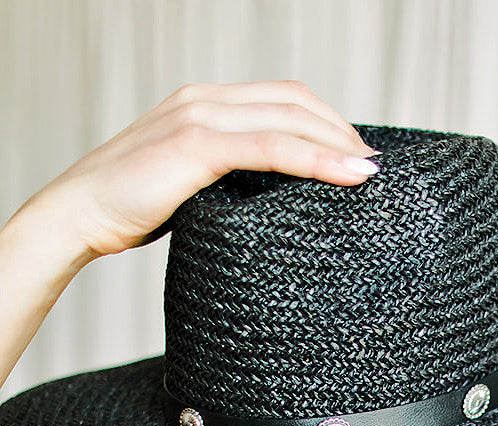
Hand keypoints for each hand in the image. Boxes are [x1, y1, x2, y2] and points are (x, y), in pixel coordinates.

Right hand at [24, 80, 378, 263]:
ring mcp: (201, 116)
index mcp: (206, 104)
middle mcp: (206, 99)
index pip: (283, 99)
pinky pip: (272, 147)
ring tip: (370, 173)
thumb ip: (228, 180)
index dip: (326, 122)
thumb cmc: (133, 209)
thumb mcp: (192, 186)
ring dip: (338, 143)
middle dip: (341, 131)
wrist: (81, 213)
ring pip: (289, 119)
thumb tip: (272, 205)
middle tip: (373, 168)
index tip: (357, 156)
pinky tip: (346, 175)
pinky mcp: (197, 143)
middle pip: (294, 101)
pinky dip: (315, 159)